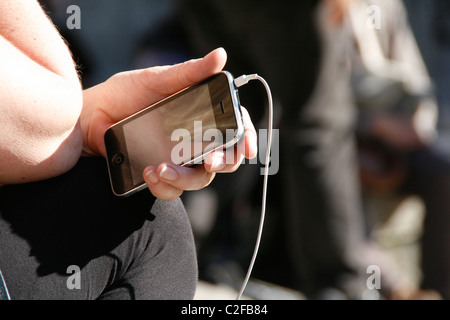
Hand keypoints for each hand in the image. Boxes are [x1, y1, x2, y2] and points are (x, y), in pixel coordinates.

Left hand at [81, 48, 257, 199]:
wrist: (91, 116)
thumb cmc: (125, 93)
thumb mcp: (159, 79)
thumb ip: (190, 72)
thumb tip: (220, 56)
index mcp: (201, 116)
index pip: (235, 129)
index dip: (246, 138)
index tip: (248, 148)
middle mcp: (195, 140)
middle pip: (224, 159)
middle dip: (222, 163)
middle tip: (210, 161)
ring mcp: (179, 160)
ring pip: (199, 179)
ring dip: (186, 178)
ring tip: (161, 168)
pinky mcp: (160, 175)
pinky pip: (172, 190)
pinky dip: (164, 186)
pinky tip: (149, 173)